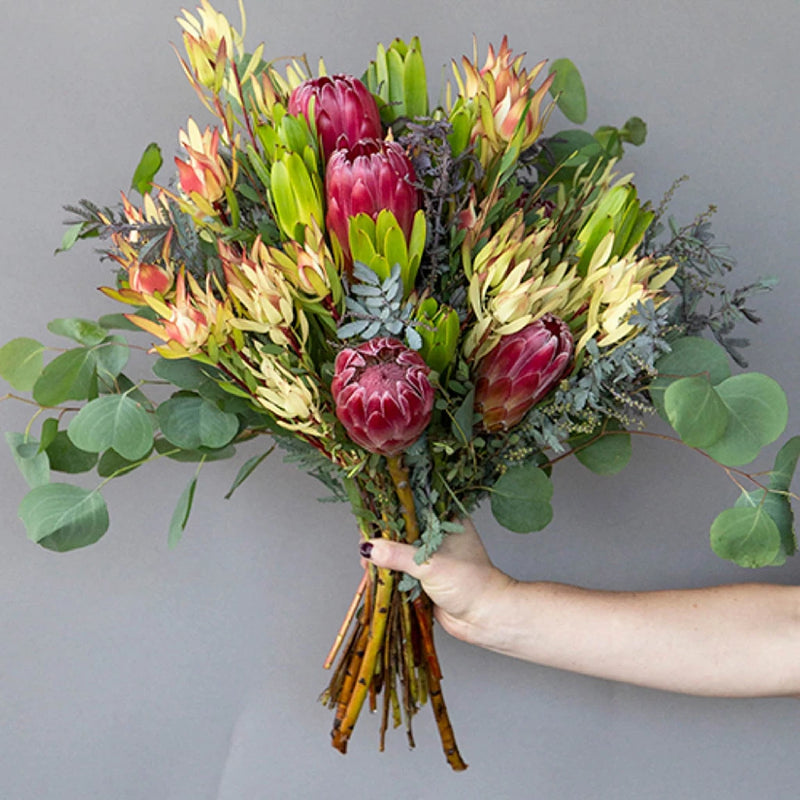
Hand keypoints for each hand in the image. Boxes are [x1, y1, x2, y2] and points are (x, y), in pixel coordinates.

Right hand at [362, 518, 514, 644]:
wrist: (485, 618)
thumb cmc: (470, 584)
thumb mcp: (431, 565)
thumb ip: (398, 555)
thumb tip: (369, 548)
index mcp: (446, 519)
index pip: (413, 508)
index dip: (391, 512)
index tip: (371, 519)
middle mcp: (438, 534)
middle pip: (402, 530)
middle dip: (383, 538)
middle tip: (365, 545)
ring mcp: (431, 555)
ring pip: (399, 551)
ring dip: (384, 557)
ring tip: (367, 561)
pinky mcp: (425, 575)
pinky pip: (401, 570)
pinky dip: (389, 573)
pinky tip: (376, 574)